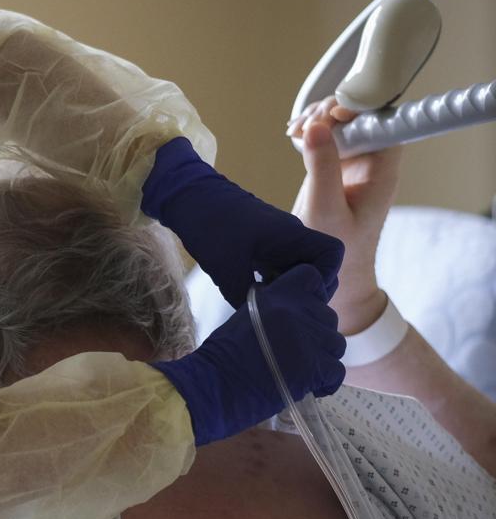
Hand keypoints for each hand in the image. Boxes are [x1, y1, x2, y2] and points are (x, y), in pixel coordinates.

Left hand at [141, 137, 344, 307]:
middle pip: (316, 266)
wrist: (186, 195)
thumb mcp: (226, 266)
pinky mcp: (260, 243)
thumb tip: (258, 322)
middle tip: (284, 306)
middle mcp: (290, 235)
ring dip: (286, 286)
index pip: (331, 255)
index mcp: (291, 234)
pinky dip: (272, 281)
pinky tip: (254, 294)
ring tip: (268, 304)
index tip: (302, 296)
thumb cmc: (209, 223)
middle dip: (305, 288)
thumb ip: (247, 297)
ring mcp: (276, 239)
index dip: (325, 278)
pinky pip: (277, 265)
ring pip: (295, 268)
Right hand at [151, 265, 345, 444]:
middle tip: (296, 352)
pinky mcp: (316, 367)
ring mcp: (307, 338)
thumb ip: (274, 310)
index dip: (312, 295)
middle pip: (327, 316)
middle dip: (317, 334)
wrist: (212, 387)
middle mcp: (295, 310)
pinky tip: (308, 387)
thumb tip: (296, 314)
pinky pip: (337, 371)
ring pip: (336, 344)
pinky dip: (326, 383)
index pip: (312, 277)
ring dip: (323, 358)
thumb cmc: (221, 357)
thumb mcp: (245, 317)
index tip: (300, 313)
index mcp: (275, 295)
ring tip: (301, 371)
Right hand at [288, 97, 402, 333]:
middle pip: (360, 117)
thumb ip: (323, 167)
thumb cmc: (335, 251)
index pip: (383, 123)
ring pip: (341, 123)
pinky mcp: (333, 167)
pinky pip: (326, 136)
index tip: (332, 114)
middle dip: (332, 111)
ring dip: (318, 119)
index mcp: (381, 173)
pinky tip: (294, 135)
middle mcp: (371, 164)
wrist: (330, 276)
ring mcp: (352, 164)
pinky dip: (310, 130)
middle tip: (306, 124)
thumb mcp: (326, 210)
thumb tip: (316, 126)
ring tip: (295, 130)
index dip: (360, 110)